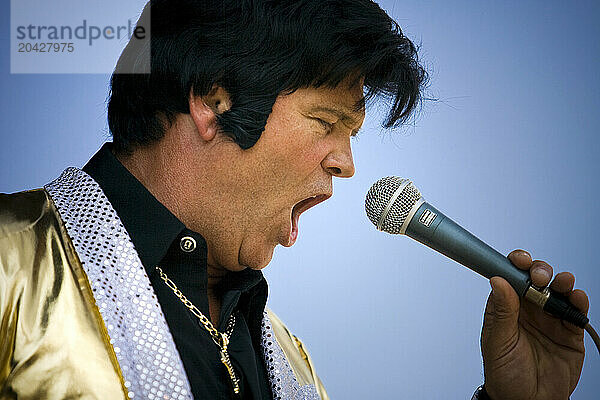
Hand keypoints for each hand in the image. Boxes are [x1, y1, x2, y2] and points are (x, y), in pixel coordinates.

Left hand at [481, 249, 586, 399]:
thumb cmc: (505, 374)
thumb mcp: (498, 342)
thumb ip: (501, 312)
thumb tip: (497, 281)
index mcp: (506, 308)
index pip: (510, 278)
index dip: (515, 265)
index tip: (519, 260)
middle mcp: (527, 309)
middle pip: (536, 279)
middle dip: (539, 270)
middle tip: (540, 275)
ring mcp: (549, 319)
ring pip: (557, 291)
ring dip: (561, 282)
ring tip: (562, 282)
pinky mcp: (569, 333)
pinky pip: (575, 312)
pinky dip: (578, 301)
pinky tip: (576, 297)